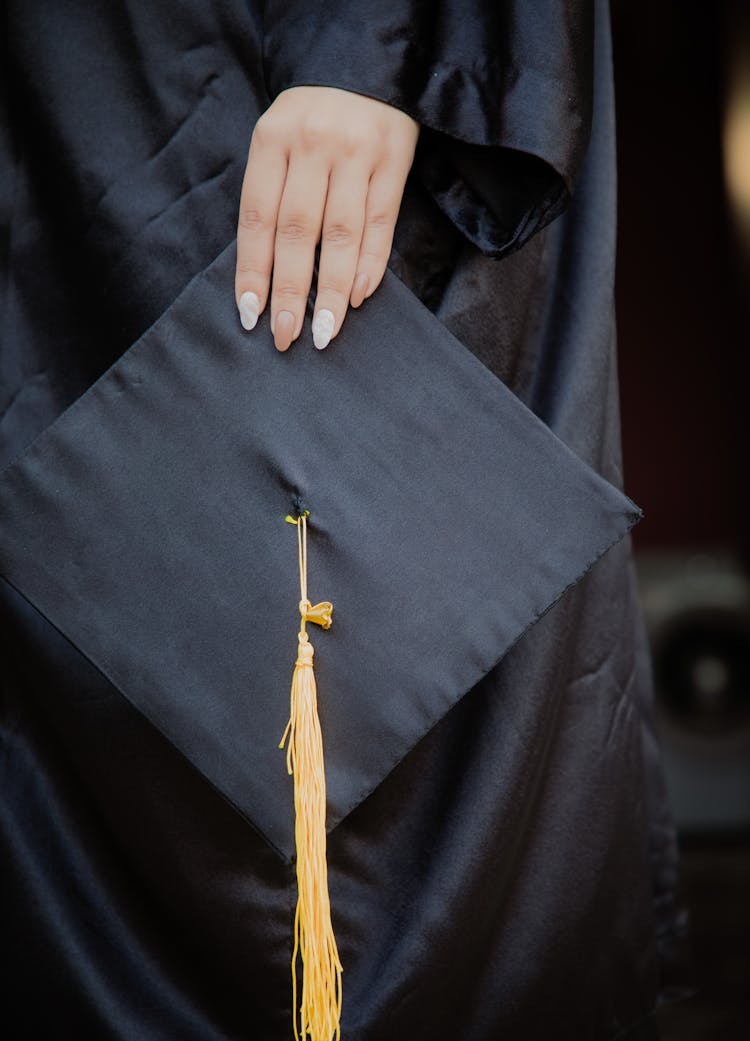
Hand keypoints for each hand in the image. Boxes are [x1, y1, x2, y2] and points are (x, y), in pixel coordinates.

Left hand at [235, 86, 418, 350]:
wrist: (366, 69)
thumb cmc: (312, 122)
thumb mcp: (279, 142)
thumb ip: (272, 196)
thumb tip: (267, 278)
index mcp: (272, 139)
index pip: (258, 218)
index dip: (253, 271)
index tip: (251, 315)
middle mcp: (313, 143)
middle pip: (298, 232)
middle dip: (290, 292)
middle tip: (286, 336)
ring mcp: (357, 152)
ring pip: (341, 234)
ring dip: (330, 290)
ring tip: (325, 331)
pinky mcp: (395, 160)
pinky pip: (381, 223)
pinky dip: (370, 264)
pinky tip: (357, 297)